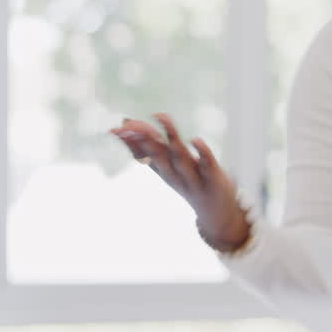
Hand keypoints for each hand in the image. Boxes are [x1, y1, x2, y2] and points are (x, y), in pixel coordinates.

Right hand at [110, 113, 249, 248]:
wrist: (217, 214)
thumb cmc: (191, 185)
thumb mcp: (167, 169)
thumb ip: (148, 150)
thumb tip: (128, 128)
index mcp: (164, 170)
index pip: (144, 154)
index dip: (130, 142)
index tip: (115, 129)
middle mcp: (176, 173)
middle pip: (158, 155)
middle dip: (144, 139)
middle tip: (128, 126)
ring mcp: (194, 176)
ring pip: (180, 157)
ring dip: (170, 139)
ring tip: (162, 117)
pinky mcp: (213, 177)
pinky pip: (208, 164)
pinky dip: (202, 152)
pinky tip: (195, 140)